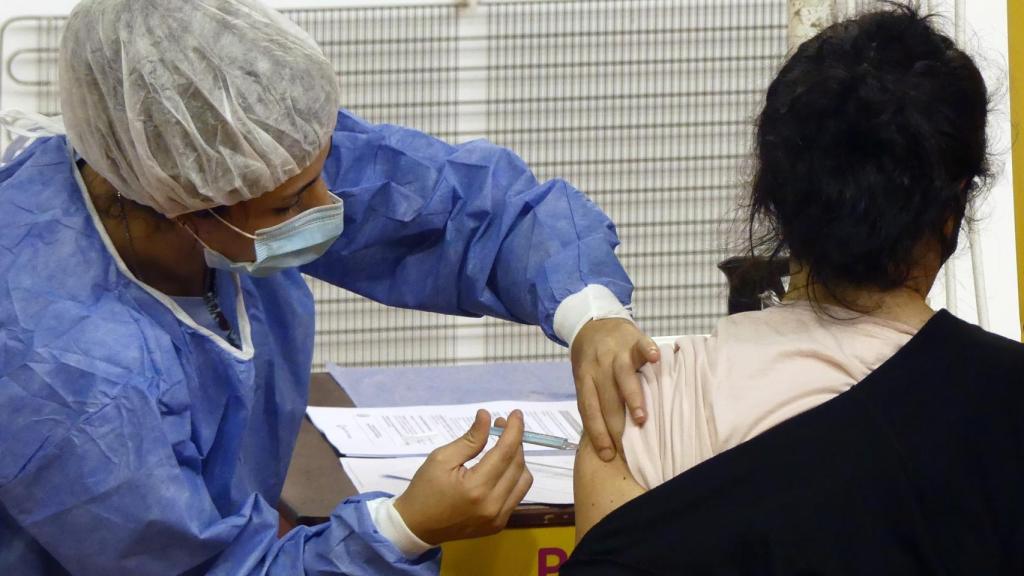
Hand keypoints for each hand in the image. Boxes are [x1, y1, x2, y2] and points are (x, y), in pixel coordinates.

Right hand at [394, 410, 532, 544]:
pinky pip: (517, 496)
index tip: (516, 413)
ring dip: (517, 460)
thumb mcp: (441, 458)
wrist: (417, 526)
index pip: (505, 453)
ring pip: (523, 481)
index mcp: (476, 488)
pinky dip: (513, 477)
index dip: (514, 430)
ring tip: (503, 447)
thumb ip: (470, 439)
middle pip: (517, 465)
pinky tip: (500, 468)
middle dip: (515, 441)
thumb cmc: (425, 489)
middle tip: (501, 425)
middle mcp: (493, 505)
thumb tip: (487, 416)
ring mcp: (498, 518)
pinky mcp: (499, 525)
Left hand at [571, 318, 659, 461]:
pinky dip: (647, 351)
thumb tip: (606, 437)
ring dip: (631, 397)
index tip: (607, 455)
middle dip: (616, 424)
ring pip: (622, 376)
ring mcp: (616, 353)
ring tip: (641, 418)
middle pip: (606, 399)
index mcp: (584, 378)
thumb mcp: (585, 378)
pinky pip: (641, 345)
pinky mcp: (632, 339)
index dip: (597, 433)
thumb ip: (595, 400)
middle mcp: (598, 367)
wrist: (592, 321)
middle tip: (628, 448)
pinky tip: (656, 358)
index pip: (589, 409)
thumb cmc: (592, 359)